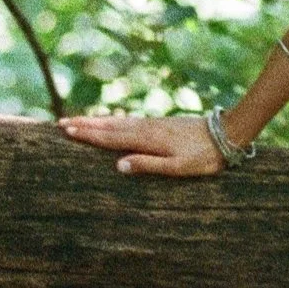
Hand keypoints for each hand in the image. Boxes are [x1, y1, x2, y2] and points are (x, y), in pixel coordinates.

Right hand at [61, 111, 225, 180]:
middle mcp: (146, 128)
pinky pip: (129, 121)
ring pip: (118, 121)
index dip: (89, 135)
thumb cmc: (204, 156)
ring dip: (97, 121)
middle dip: (86, 124)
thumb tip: (118, 166)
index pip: (111, 137)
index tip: (67, 131)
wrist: (227, 134)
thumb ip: (148, 165)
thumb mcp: (178, 167)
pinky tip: (110, 122)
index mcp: (147, 139)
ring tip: (78, 121)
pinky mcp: (160, 124)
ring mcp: (153, 124)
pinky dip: (114, 120)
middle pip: (110, 125)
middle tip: (61, 123)